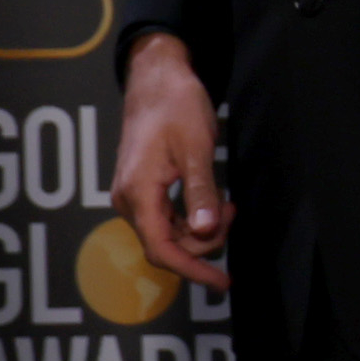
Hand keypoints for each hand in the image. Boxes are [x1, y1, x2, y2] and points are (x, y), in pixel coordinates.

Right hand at [112, 31, 232, 291]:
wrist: (156, 78)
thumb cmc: (175, 106)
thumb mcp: (196, 148)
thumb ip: (200, 191)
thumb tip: (205, 230)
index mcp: (138, 193)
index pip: (162, 249)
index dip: (192, 270)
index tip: (221, 282)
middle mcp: (129, 200)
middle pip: (168, 245)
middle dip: (204, 240)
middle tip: (230, 212)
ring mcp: (134, 195)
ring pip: (169, 233)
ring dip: (200, 228)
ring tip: (225, 204)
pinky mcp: (142, 189)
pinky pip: (167, 217)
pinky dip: (192, 216)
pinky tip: (213, 201)